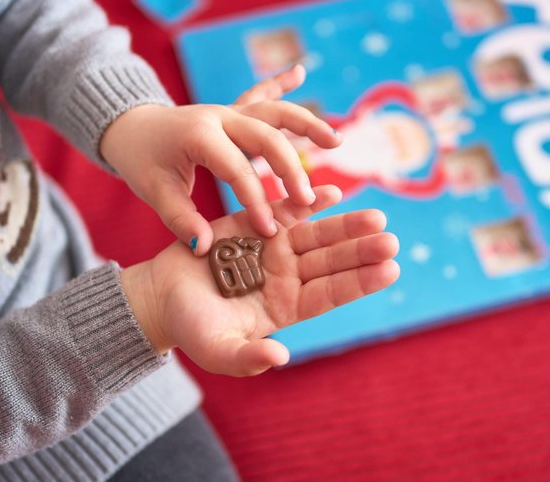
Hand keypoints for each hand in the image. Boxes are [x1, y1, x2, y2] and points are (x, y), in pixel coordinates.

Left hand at [100, 65, 340, 255]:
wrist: (128, 126)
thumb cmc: (141, 160)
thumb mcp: (154, 191)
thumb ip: (180, 219)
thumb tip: (203, 248)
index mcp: (200, 136)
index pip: (237, 171)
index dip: (256, 202)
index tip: (270, 232)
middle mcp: (219, 117)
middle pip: (266, 138)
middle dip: (291, 169)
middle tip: (308, 199)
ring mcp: (228, 110)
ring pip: (273, 111)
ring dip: (305, 123)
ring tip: (335, 140)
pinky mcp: (232, 111)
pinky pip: (260, 94)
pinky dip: (280, 83)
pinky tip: (300, 70)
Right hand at [122, 185, 399, 376]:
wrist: (160, 296)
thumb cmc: (190, 328)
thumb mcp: (217, 349)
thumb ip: (247, 358)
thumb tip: (280, 357)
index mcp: (286, 308)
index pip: (330, 294)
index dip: (359, 282)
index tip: (389, 270)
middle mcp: (287, 277)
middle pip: (331, 261)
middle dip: (360, 250)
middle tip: (389, 239)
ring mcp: (273, 249)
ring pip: (316, 235)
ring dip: (344, 225)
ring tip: (374, 217)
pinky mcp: (254, 223)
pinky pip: (287, 211)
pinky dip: (309, 201)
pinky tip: (332, 193)